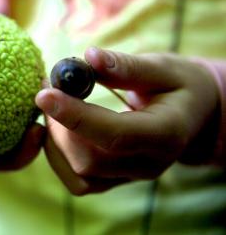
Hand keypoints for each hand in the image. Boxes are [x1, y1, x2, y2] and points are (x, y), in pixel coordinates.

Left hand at [36, 47, 219, 194]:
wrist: (193, 115)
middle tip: (48, 91)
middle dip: (59, 126)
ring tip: (53, 106)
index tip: (44, 94)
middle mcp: (149, 164)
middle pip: (90, 160)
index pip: (115, 134)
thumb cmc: (178, 86)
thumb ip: (126, 66)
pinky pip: (78, 181)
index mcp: (166, 134)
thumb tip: (89, 56)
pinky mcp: (115, 180)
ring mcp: (131, 176)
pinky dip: (59, 156)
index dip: (75, 116)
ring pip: (79, 174)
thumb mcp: (163, 68)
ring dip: (55, 141)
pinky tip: (58, 129)